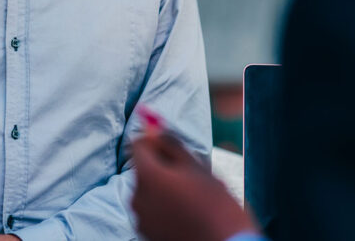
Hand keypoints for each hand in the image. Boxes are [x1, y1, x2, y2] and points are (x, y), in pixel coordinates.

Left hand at [131, 133, 257, 240]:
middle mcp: (137, 197)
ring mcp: (142, 218)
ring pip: (149, 189)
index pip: (138, 143)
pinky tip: (187, 211)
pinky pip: (152, 210)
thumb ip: (171, 143)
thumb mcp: (197, 167)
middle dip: (163, 166)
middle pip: (144, 168)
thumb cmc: (217, 208)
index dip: (154, 140)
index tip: (171, 145)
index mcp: (147, 176)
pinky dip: (165, 206)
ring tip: (193, 196)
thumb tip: (153, 125)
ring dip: (165, 187)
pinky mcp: (148, 233)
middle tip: (190, 174)